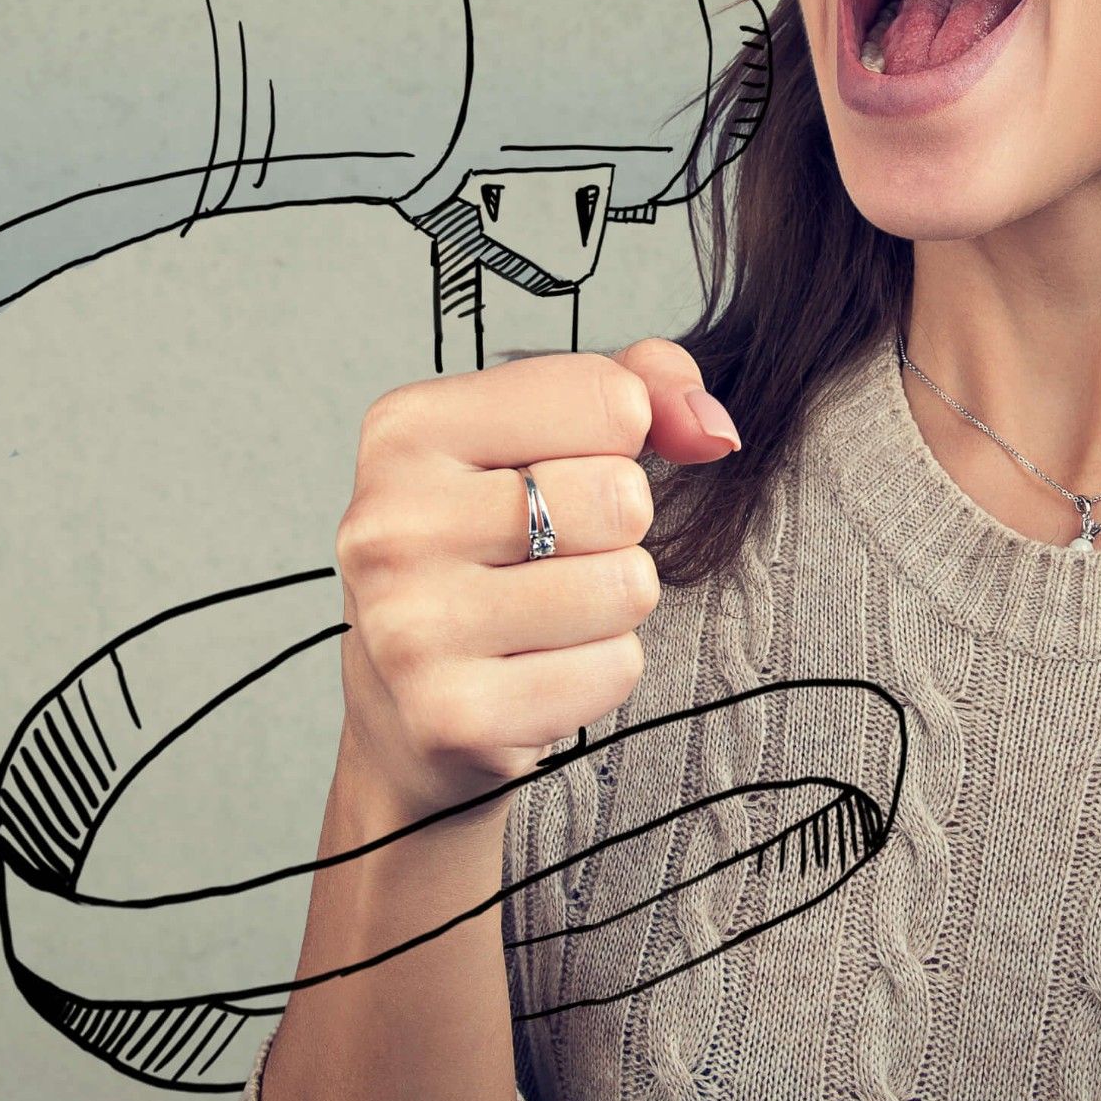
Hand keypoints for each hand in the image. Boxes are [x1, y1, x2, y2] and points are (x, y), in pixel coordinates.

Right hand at [328, 337, 743, 833]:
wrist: (402, 702)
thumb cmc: (485, 548)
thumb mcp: (539, 436)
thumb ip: (637, 385)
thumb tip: (710, 429)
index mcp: (405, 430)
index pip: (606, 397)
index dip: (621, 436)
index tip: (564, 467)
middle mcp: (391, 523)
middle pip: (620, 495)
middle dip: (618, 527)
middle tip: (553, 553)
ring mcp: (411, 626)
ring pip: (626, 586)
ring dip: (613, 604)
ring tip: (545, 612)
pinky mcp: (453, 715)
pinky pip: (613, 669)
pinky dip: (599, 670)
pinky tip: (535, 667)